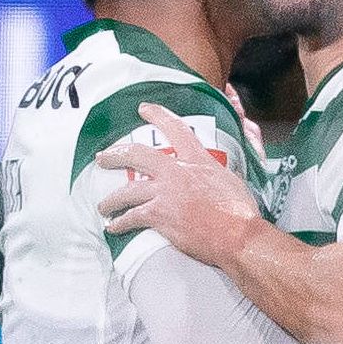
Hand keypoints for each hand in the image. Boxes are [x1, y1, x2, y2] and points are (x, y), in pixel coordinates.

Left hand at [94, 103, 265, 268]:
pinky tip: (112, 227)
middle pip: (136, 155)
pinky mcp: (159, 215)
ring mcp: (165, 193)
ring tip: (103, 206)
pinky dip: (119, 224)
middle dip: (115, 155)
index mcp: (198, 159)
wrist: (237, 235)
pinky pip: (131, 217)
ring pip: (126, 191)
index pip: (175, 128)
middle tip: (102, 158)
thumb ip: (215, 174)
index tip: (144, 108)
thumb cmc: (240, 212)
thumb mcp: (231, 181)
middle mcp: (177, 171)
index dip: (158, 115)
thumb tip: (214, 175)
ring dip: (111, 200)